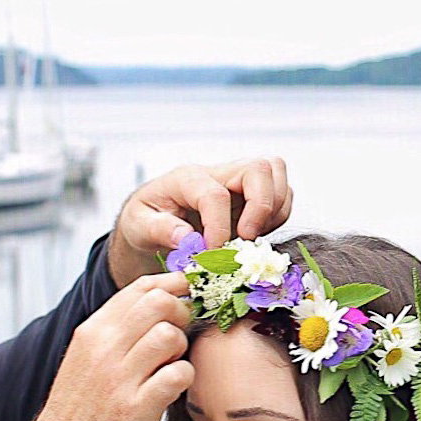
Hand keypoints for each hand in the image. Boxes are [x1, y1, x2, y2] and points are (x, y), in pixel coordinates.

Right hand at [14, 273, 192, 420]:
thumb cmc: (78, 413)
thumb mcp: (86, 361)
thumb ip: (116, 334)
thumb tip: (160, 306)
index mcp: (91, 333)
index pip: (140, 288)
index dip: (172, 287)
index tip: (185, 298)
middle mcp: (103, 350)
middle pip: (159, 302)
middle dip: (182, 314)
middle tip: (180, 336)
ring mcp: (118, 379)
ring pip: (170, 335)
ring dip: (182, 349)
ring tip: (171, 365)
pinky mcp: (136, 410)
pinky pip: (178, 374)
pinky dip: (184, 378)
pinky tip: (172, 389)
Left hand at [108, 157, 291, 286]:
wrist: (152, 222)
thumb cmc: (145, 221)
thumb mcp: (138, 226)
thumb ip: (160, 230)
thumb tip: (188, 238)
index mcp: (187, 178)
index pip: (214, 194)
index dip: (218, 226)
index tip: (212, 251)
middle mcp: (218, 173)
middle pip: (259, 168)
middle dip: (262, 206)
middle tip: (245, 239)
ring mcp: (238, 182)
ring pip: (277, 176)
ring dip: (273, 211)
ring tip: (248, 238)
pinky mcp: (252, 195)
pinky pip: (282, 196)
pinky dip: (276, 217)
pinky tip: (253, 236)